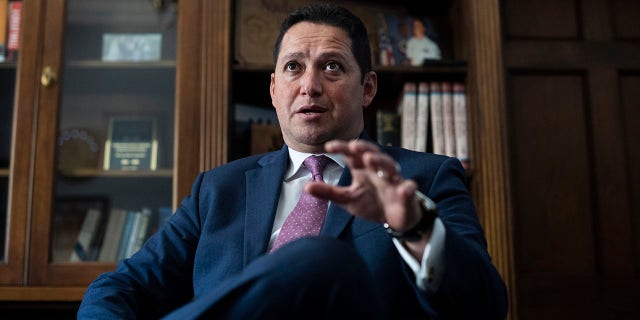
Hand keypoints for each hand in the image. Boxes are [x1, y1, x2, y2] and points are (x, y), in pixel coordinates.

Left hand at [305, 140, 423, 234]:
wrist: (395, 219)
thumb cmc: (371, 203)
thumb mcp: (348, 199)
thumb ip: (329, 192)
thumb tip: (306, 187)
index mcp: (363, 170)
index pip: (352, 155)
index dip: (342, 148)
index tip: (328, 146)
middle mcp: (379, 171)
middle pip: (372, 154)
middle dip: (363, 148)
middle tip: (352, 145)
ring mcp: (394, 181)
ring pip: (390, 166)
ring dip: (381, 161)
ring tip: (370, 159)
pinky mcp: (406, 195)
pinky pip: (408, 189)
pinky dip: (407, 188)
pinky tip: (405, 188)